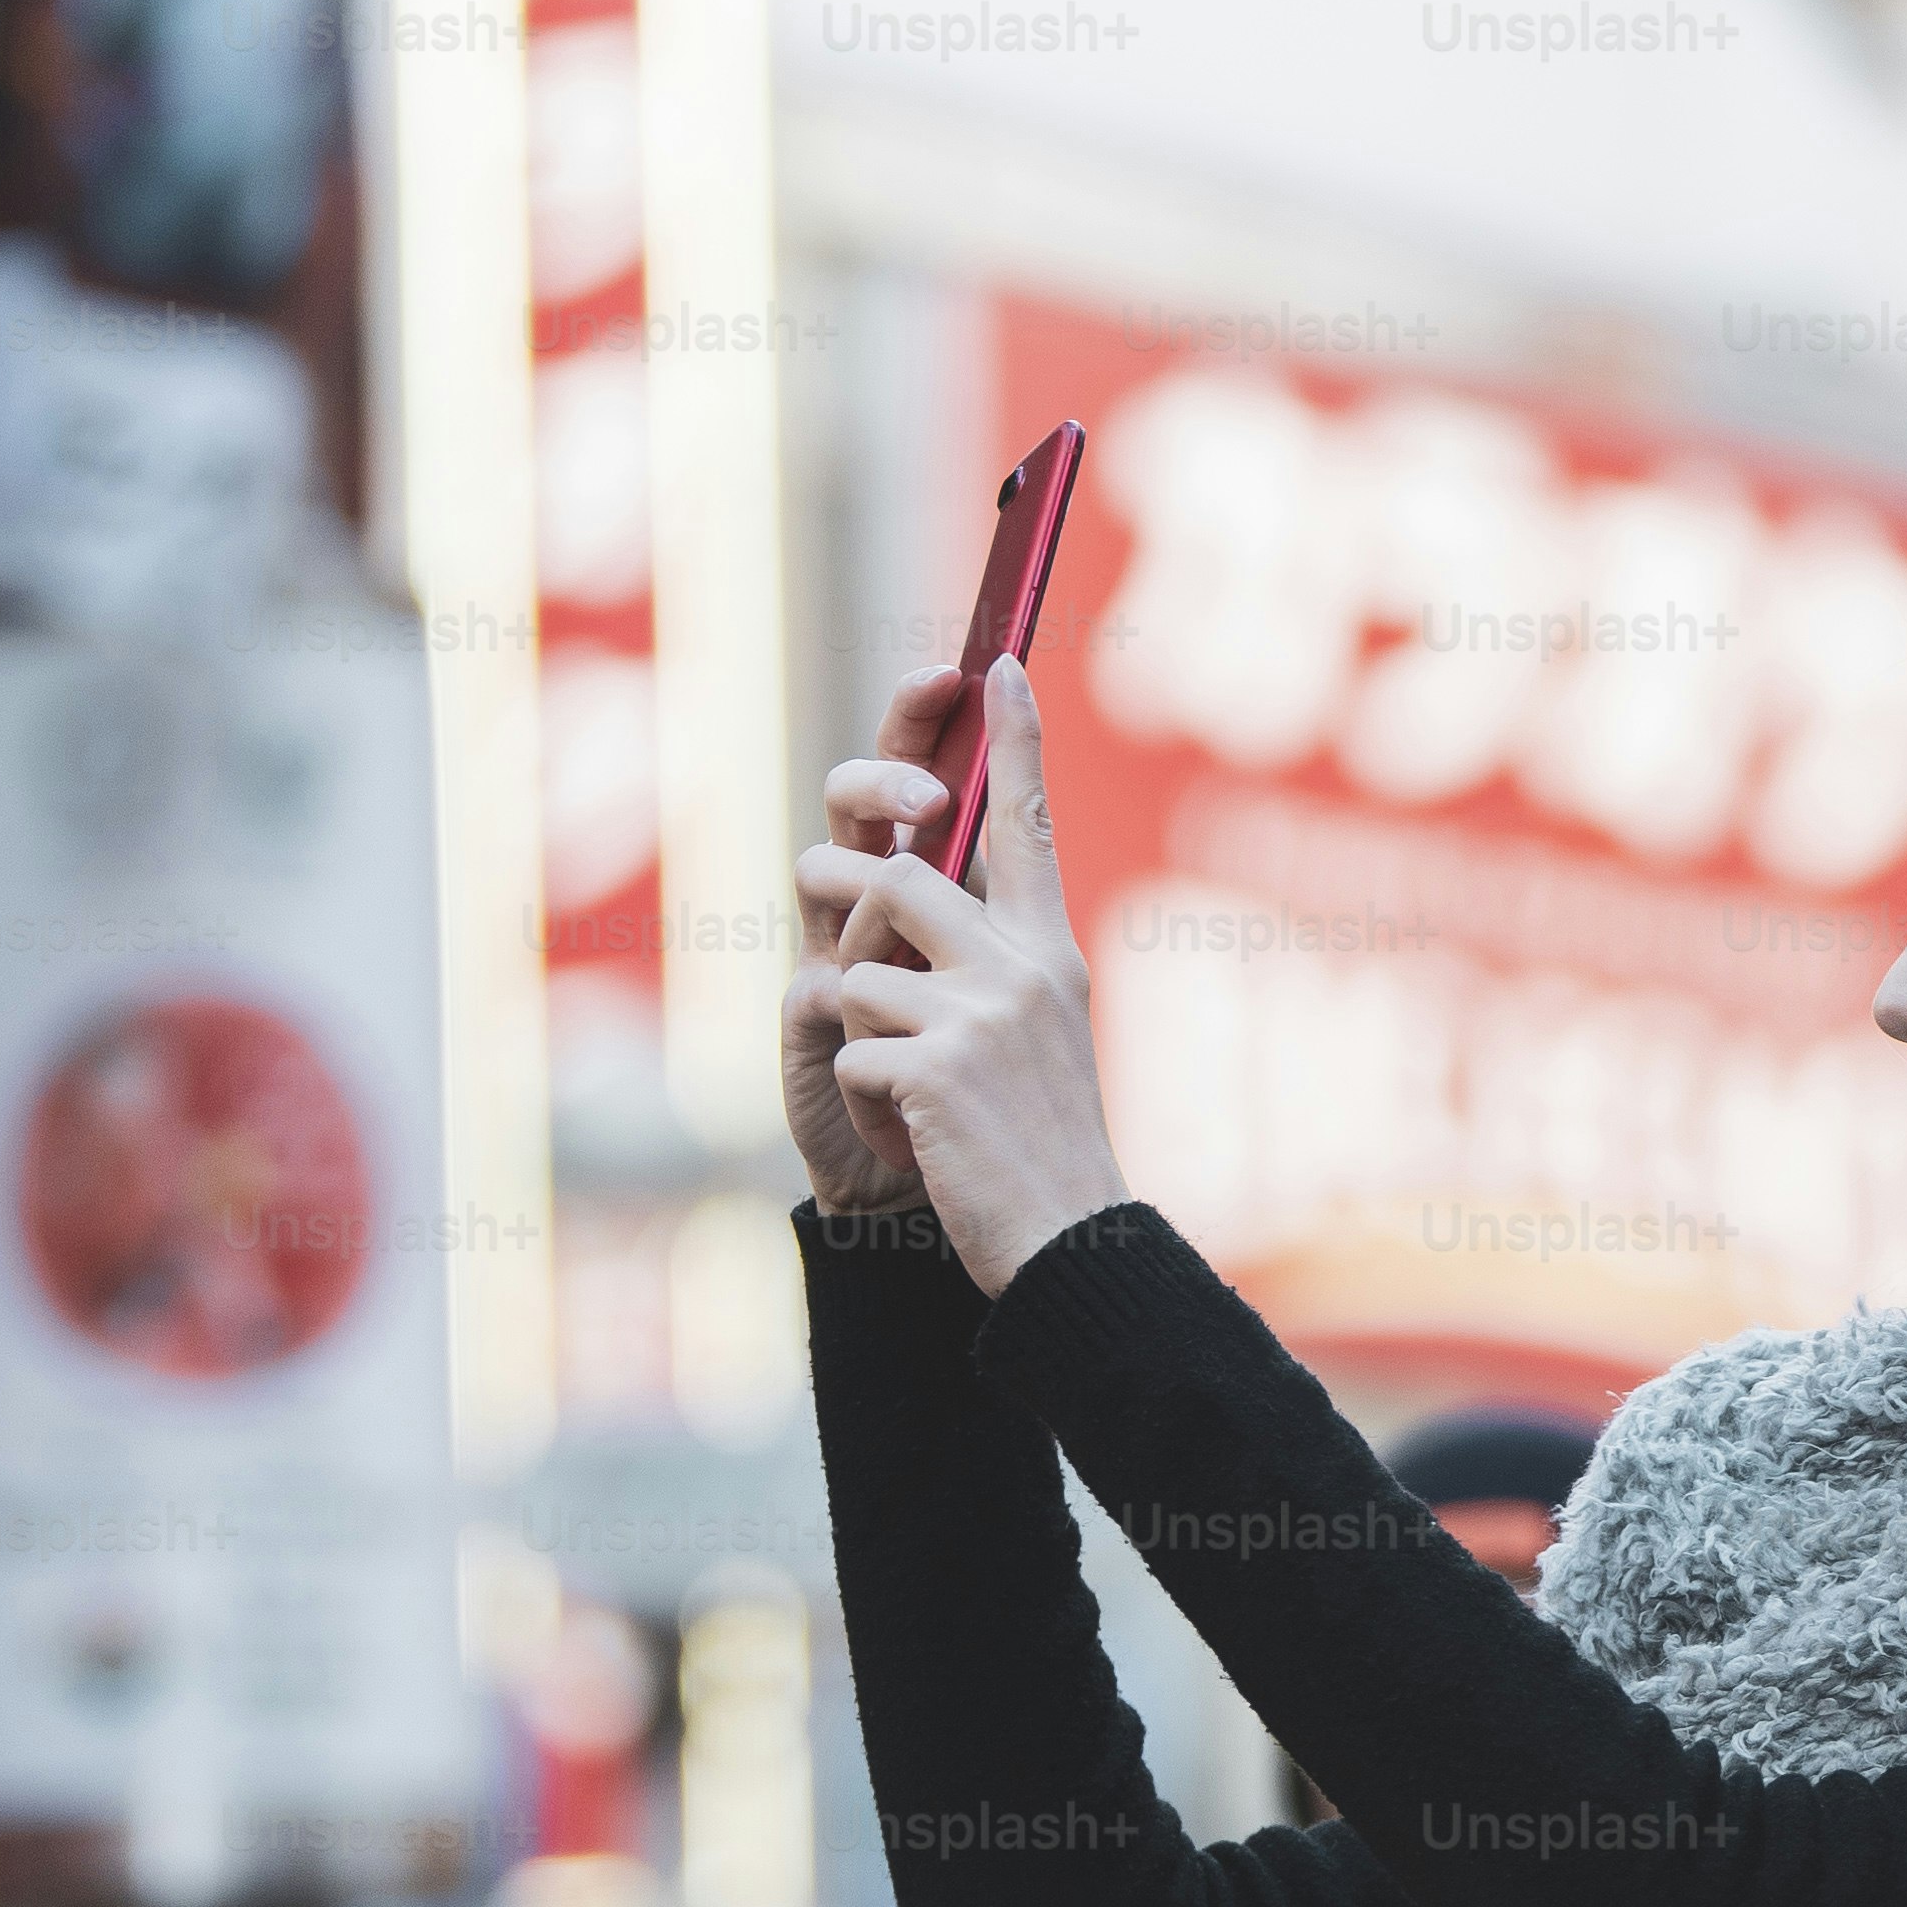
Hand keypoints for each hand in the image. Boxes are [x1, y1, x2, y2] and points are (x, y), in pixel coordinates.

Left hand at [805, 658, 1127, 1287]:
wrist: (1069, 1245)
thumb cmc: (1042, 1146)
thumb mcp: (1038, 1035)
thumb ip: (992, 964)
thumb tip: (915, 896)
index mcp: (1051, 952)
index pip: (1030, 822)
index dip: (1014, 740)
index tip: (997, 661)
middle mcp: (1023, 966)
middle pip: (897, 877)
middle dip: (839, 900)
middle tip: (837, 940)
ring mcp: (980, 1014)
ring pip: (857, 969)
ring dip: (858, 1036)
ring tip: (906, 1093)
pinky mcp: (934, 1067)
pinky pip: (850, 1050)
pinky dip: (863, 1103)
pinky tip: (914, 1142)